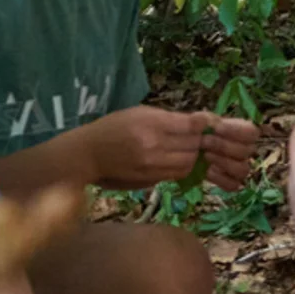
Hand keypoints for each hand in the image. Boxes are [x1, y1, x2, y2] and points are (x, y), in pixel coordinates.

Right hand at [83, 106, 211, 187]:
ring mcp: (153, 166)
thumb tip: (198, 121)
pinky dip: (181, 167)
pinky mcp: (151, 180)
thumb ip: (168, 117)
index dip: (204, 124)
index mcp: (152, 124)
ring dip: (192, 156)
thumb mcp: (139, 112)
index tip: (205, 123)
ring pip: (189, 163)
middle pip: (194, 145)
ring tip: (186, 149)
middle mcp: (155, 147)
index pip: (192, 126)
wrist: (89, 154)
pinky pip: (177, 174)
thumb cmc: (112, 127)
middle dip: (199, 140)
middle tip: (196, 136)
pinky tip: (174, 159)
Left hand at [196, 114, 259, 190]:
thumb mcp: (201, 122)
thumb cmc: (200, 132)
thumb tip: (201, 119)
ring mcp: (241, 168)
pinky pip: (233, 184)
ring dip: (223, 162)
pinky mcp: (232, 183)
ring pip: (243, 169)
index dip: (236, 131)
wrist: (189, 151)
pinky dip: (220, 179)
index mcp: (244, 133)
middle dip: (223, 146)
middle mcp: (246, 151)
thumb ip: (203, 120)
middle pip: (246, 151)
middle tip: (204, 141)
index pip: (252, 133)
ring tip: (206, 156)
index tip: (216, 128)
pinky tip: (207, 172)